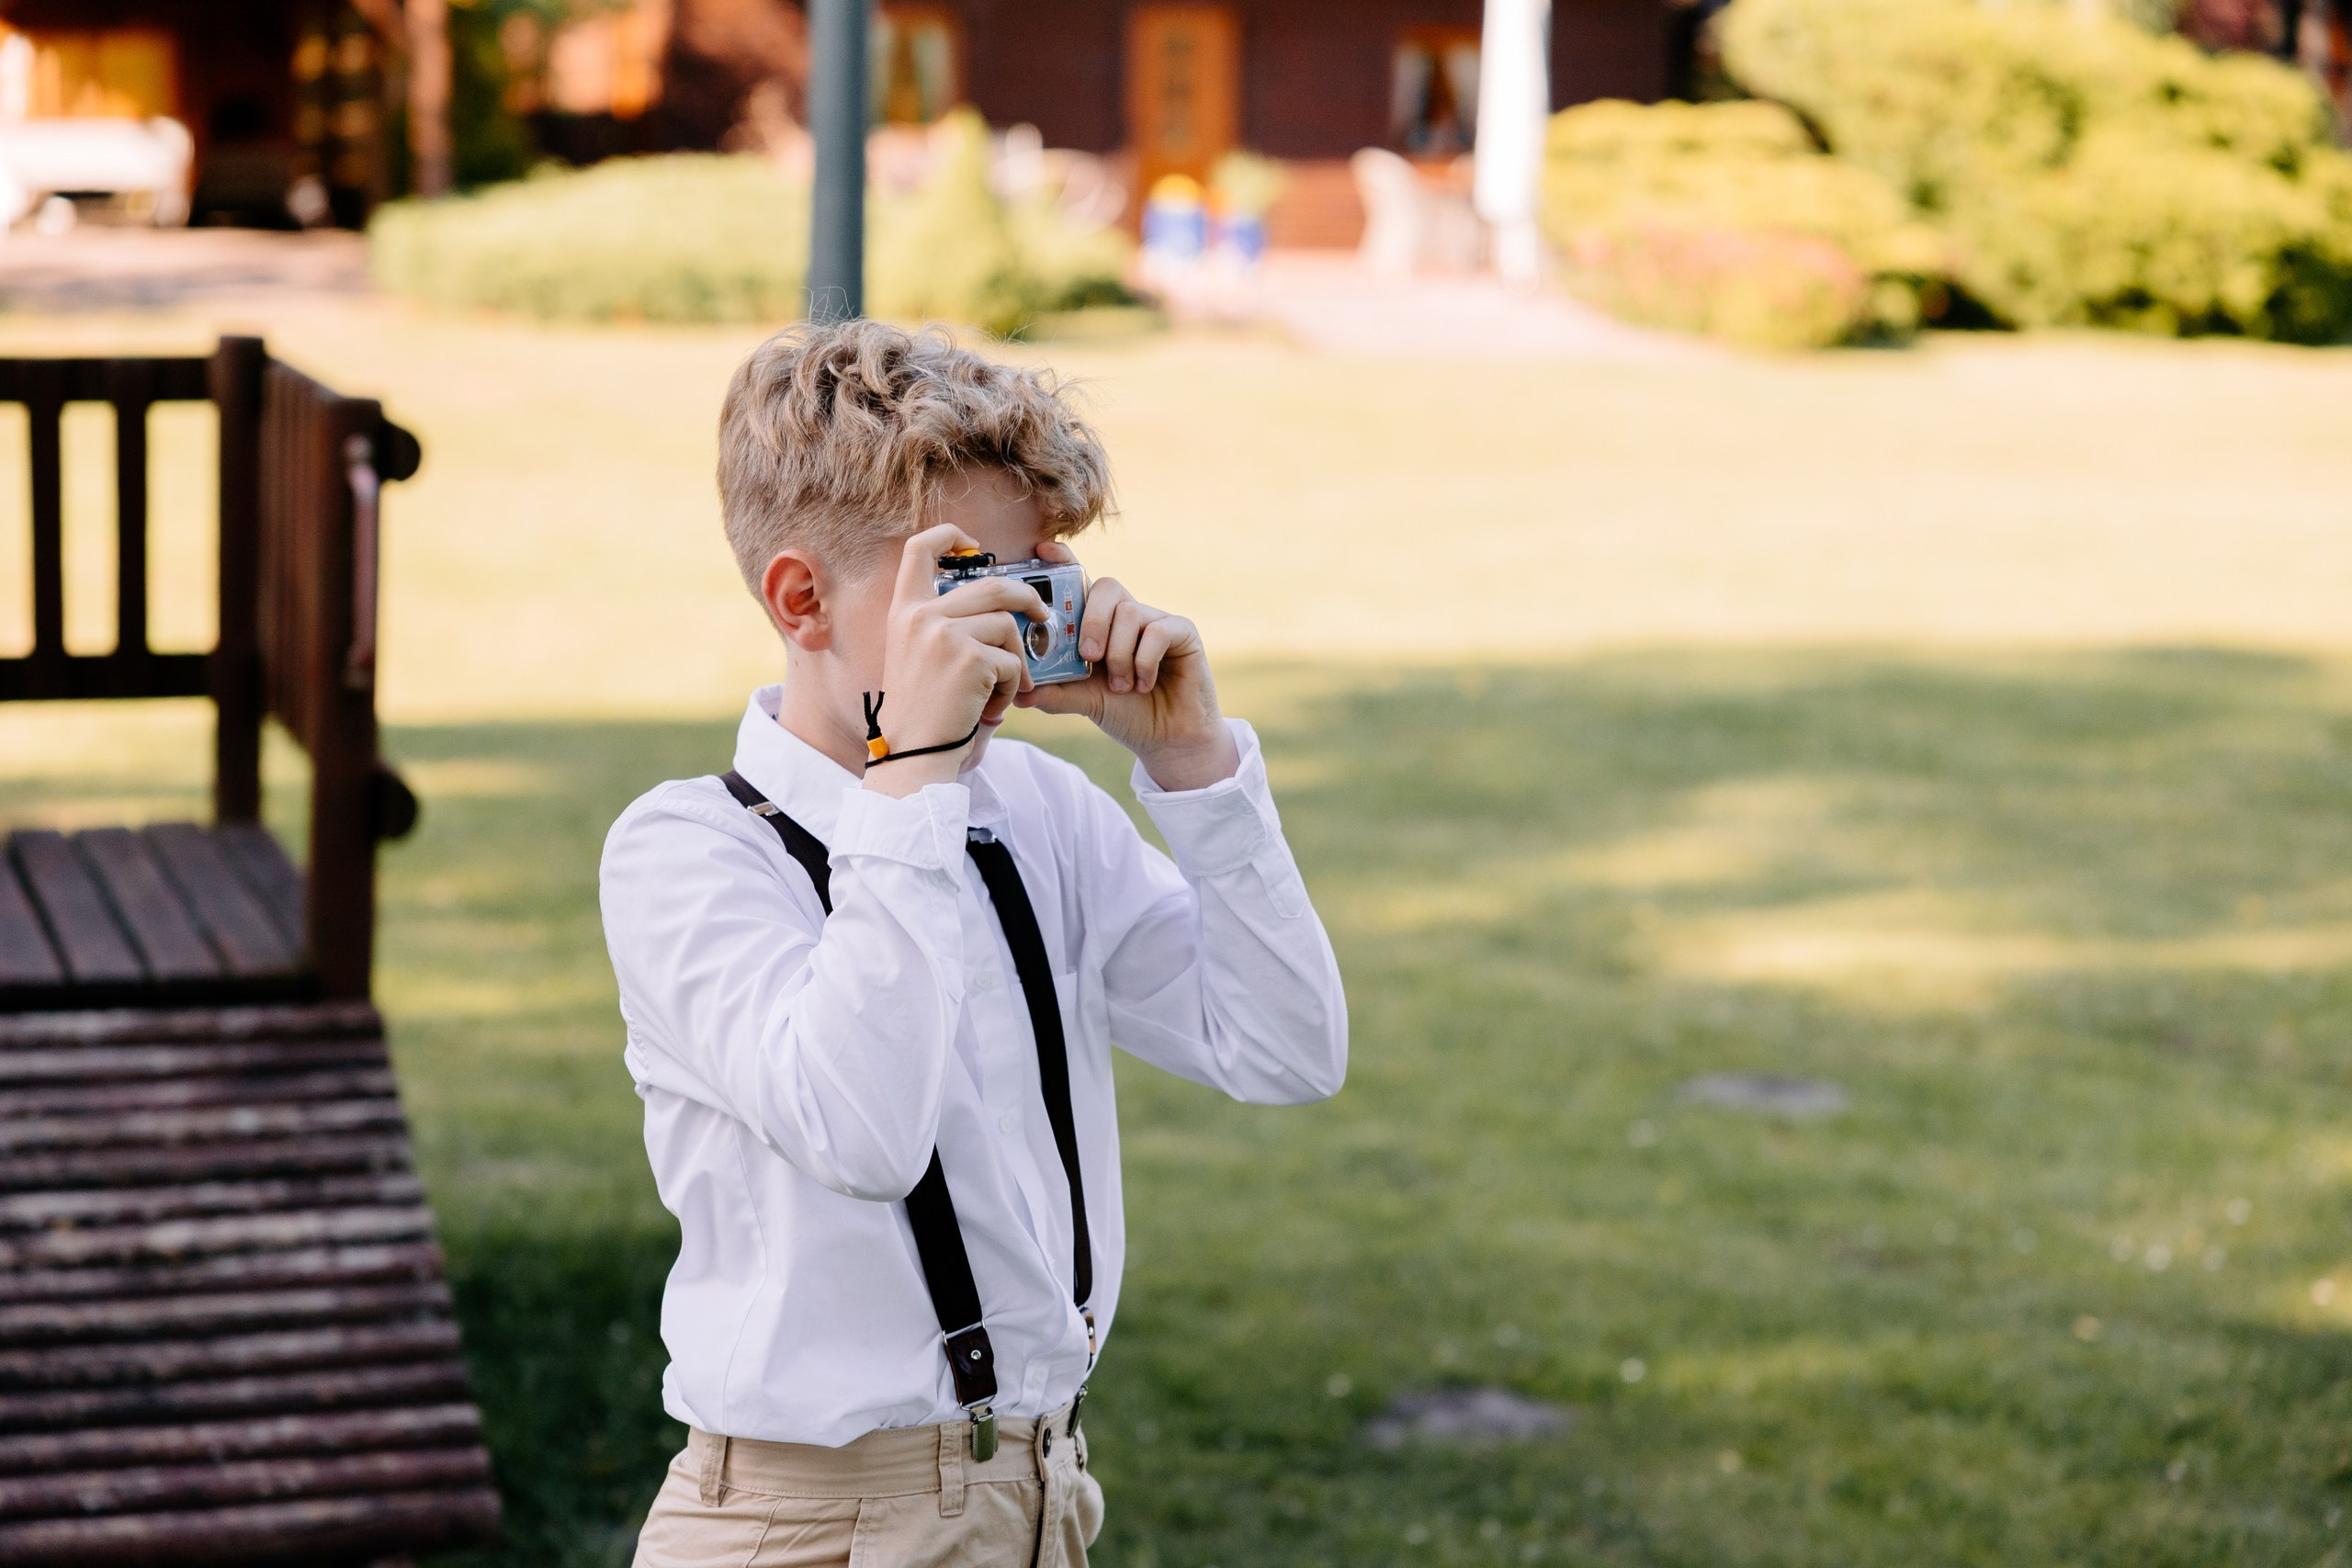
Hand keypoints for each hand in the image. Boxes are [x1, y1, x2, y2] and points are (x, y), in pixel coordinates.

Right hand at [862, 524, 1047, 796]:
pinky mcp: (970, 658)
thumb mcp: (916, 656)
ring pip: (1008, 625)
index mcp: (904, 611)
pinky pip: (1013, 661)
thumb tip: (1001, 606)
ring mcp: (944, 634)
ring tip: (1003, 689)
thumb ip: (944, 626)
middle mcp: (921, 615)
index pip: (919, 548)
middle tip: (1044, 617)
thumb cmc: (923, 713)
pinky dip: (1012, 687)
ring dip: (1016, 660)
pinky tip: (992, 707)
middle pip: (992, 584)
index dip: (950, 534)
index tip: (974, 543)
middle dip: (1027, 598)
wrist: (912, 754)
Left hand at [1015, 545, 1239, 790]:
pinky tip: (1143, 683)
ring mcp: (1156, 619)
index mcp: (1100, 622)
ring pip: (1129, 612)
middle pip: (1106, 587)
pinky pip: (1158, 630)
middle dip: (1091, 621)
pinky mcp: (1183, 632)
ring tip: (1120, 685)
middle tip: (1088, 657)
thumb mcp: (1083, 701)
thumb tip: (1019, 693)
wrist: (1166, 738)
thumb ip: (1054, 692)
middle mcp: (1127, 614)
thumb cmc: (1125, 712)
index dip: (1064, 562)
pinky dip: (1144, 661)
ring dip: (1119, 654)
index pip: (1082, 581)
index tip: (1043, 552)